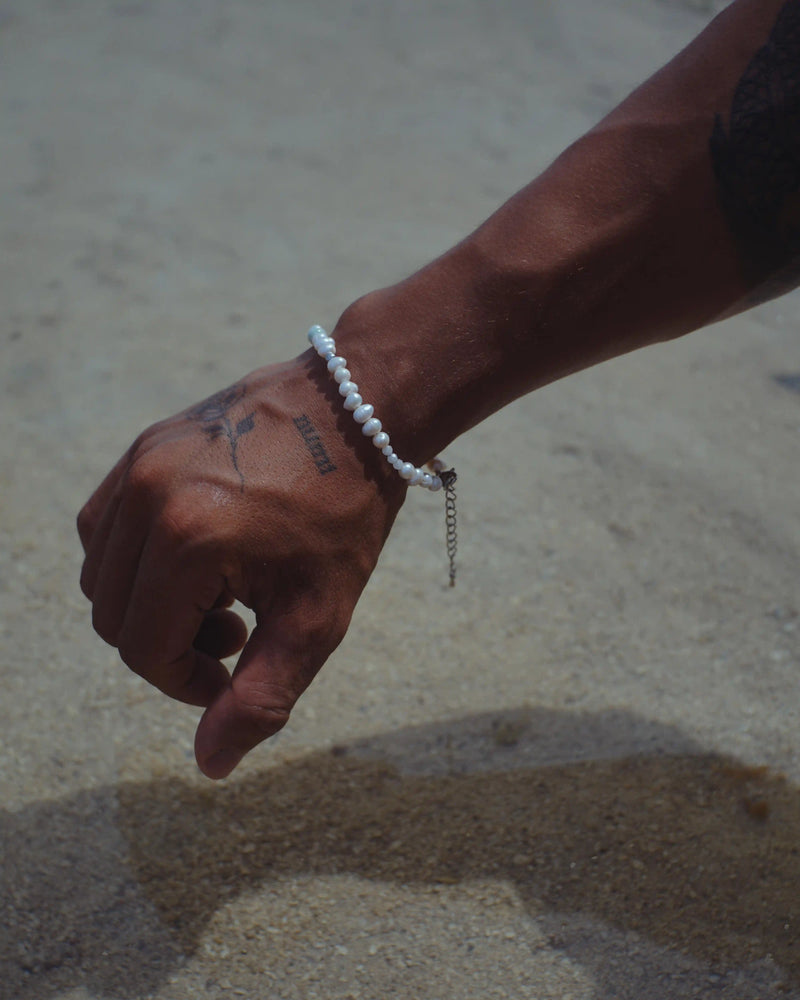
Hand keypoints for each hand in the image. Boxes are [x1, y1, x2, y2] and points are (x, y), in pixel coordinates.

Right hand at [77, 355, 404, 777]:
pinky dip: (137, 559)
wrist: (359, 408)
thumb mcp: (318, 615)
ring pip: (101, 573)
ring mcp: (139, 462)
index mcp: (187, 541)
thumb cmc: (346, 511)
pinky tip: (199, 555)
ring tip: (222, 592)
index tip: (235, 673)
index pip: (143, 650)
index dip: (185, 683)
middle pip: (113, 616)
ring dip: (149, 602)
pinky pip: (106, 524)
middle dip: (168, 644)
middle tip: (237, 631)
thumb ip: (261, 695)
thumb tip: (210, 765)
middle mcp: (147, 496)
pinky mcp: (144, 444)